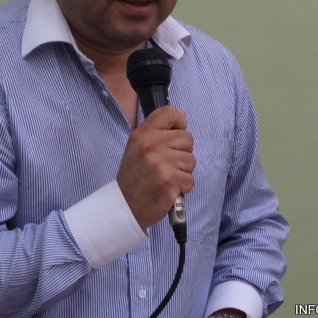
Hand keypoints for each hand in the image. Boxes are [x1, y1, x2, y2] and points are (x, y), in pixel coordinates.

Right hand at [117, 106, 194, 228]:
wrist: (125, 205)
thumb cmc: (135, 176)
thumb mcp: (138, 146)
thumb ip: (158, 130)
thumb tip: (182, 115)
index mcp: (143, 134)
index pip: (170, 113)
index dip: (179, 123)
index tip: (174, 134)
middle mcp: (151, 145)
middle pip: (187, 138)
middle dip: (182, 153)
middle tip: (166, 164)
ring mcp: (161, 163)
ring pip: (191, 160)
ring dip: (183, 171)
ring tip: (166, 177)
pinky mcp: (170, 181)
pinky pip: (190, 179)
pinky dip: (183, 187)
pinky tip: (169, 188)